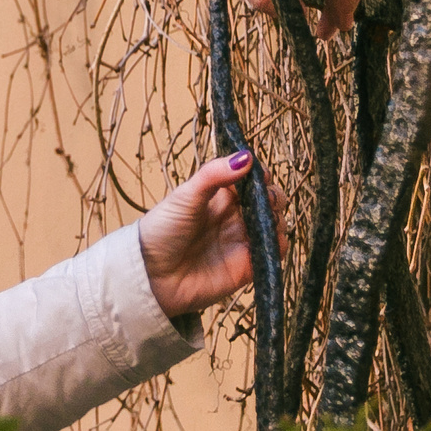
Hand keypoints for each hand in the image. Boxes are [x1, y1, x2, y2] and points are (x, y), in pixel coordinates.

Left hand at [139, 151, 275, 316]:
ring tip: (265, 222)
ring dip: (278, 220)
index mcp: (220, 195)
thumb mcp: (185, 196)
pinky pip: (273, 253)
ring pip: (275, 225)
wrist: (151, 274)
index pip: (251, 178)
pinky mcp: (247, 265)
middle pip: (269, 201)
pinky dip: (279, 245)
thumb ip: (213, 176)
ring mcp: (242, 240)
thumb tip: (246, 157)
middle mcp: (235, 216)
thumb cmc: (162, 230)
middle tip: (266, 200)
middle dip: (274, 197)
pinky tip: (270, 241)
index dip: (260, 174)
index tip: (261, 174)